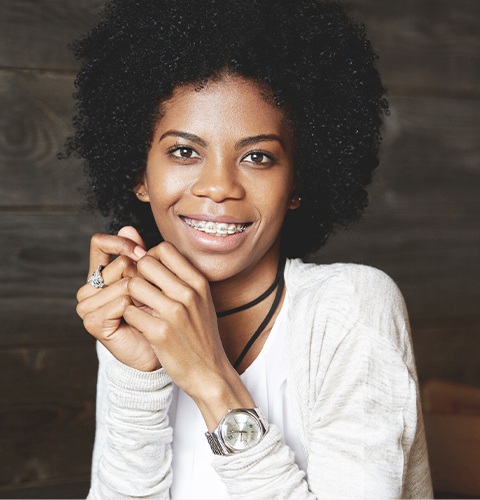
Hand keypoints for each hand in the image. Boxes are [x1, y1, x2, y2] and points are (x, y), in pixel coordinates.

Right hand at [76, 226, 160, 371]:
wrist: (161, 348)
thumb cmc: (157, 313)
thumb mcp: (150, 279)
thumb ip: (138, 255)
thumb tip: (127, 228)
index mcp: (101, 273)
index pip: (99, 243)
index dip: (121, 243)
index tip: (143, 252)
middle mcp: (90, 287)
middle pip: (119, 265)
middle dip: (143, 278)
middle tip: (154, 296)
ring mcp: (88, 305)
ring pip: (122, 284)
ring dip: (143, 296)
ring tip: (150, 309)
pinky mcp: (92, 322)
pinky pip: (120, 303)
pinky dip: (137, 309)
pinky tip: (142, 318)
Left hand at [124, 241, 254, 428]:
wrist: (209, 371)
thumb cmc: (201, 334)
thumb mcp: (201, 300)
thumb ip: (182, 277)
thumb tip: (152, 254)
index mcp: (199, 282)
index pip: (165, 249)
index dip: (151, 257)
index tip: (150, 274)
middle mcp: (189, 293)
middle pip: (146, 263)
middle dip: (138, 275)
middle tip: (141, 292)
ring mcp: (175, 312)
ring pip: (134, 285)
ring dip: (131, 297)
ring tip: (140, 308)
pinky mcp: (160, 332)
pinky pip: (129, 312)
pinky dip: (130, 318)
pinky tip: (141, 325)